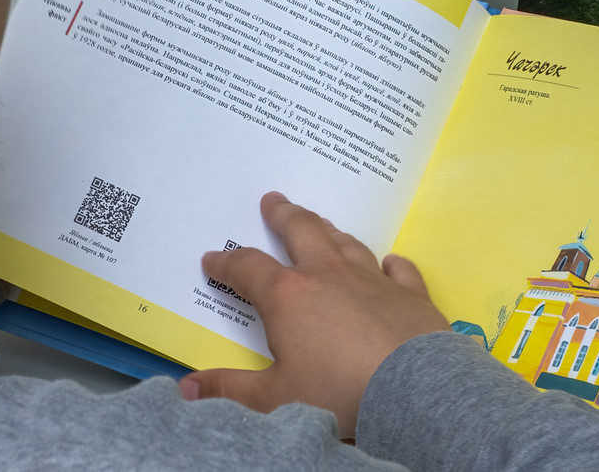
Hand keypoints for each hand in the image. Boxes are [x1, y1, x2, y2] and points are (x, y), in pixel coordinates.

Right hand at [179, 191, 449, 437]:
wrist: (412, 390)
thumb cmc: (336, 392)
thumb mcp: (273, 398)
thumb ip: (229, 389)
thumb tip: (185, 387)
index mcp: (288, 296)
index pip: (248, 269)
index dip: (227, 263)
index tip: (212, 258)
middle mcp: (329, 276)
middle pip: (302, 232)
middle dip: (283, 215)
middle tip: (273, 200)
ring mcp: (373, 280)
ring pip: (347, 244)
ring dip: (330, 231)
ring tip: (321, 224)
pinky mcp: (411, 293)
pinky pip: (400, 269)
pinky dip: (392, 263)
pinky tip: (391, 261)